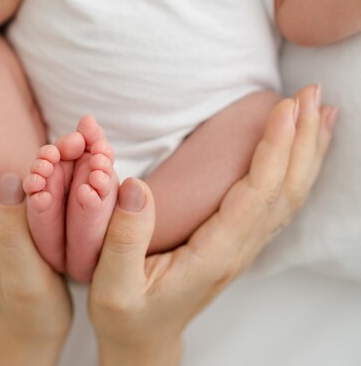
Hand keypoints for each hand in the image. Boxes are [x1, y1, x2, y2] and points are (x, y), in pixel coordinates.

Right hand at [88, 85, 337, 365]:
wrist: (142, 340)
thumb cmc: (126, 314)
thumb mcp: (113, 284)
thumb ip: (124, 238)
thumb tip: (137, 186)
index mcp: (213, 255)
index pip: (257, 194)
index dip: (274, 149)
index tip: (285, 108)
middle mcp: (237, 249)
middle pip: (285, 190)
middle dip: (302, 139)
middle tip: (311, 94)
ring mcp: (241, 247)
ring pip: (288, 196)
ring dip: (306, 152)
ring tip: (321, 113)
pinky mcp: (235, 243)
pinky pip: (276, 203)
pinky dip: (294, 171)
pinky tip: (298, 152)